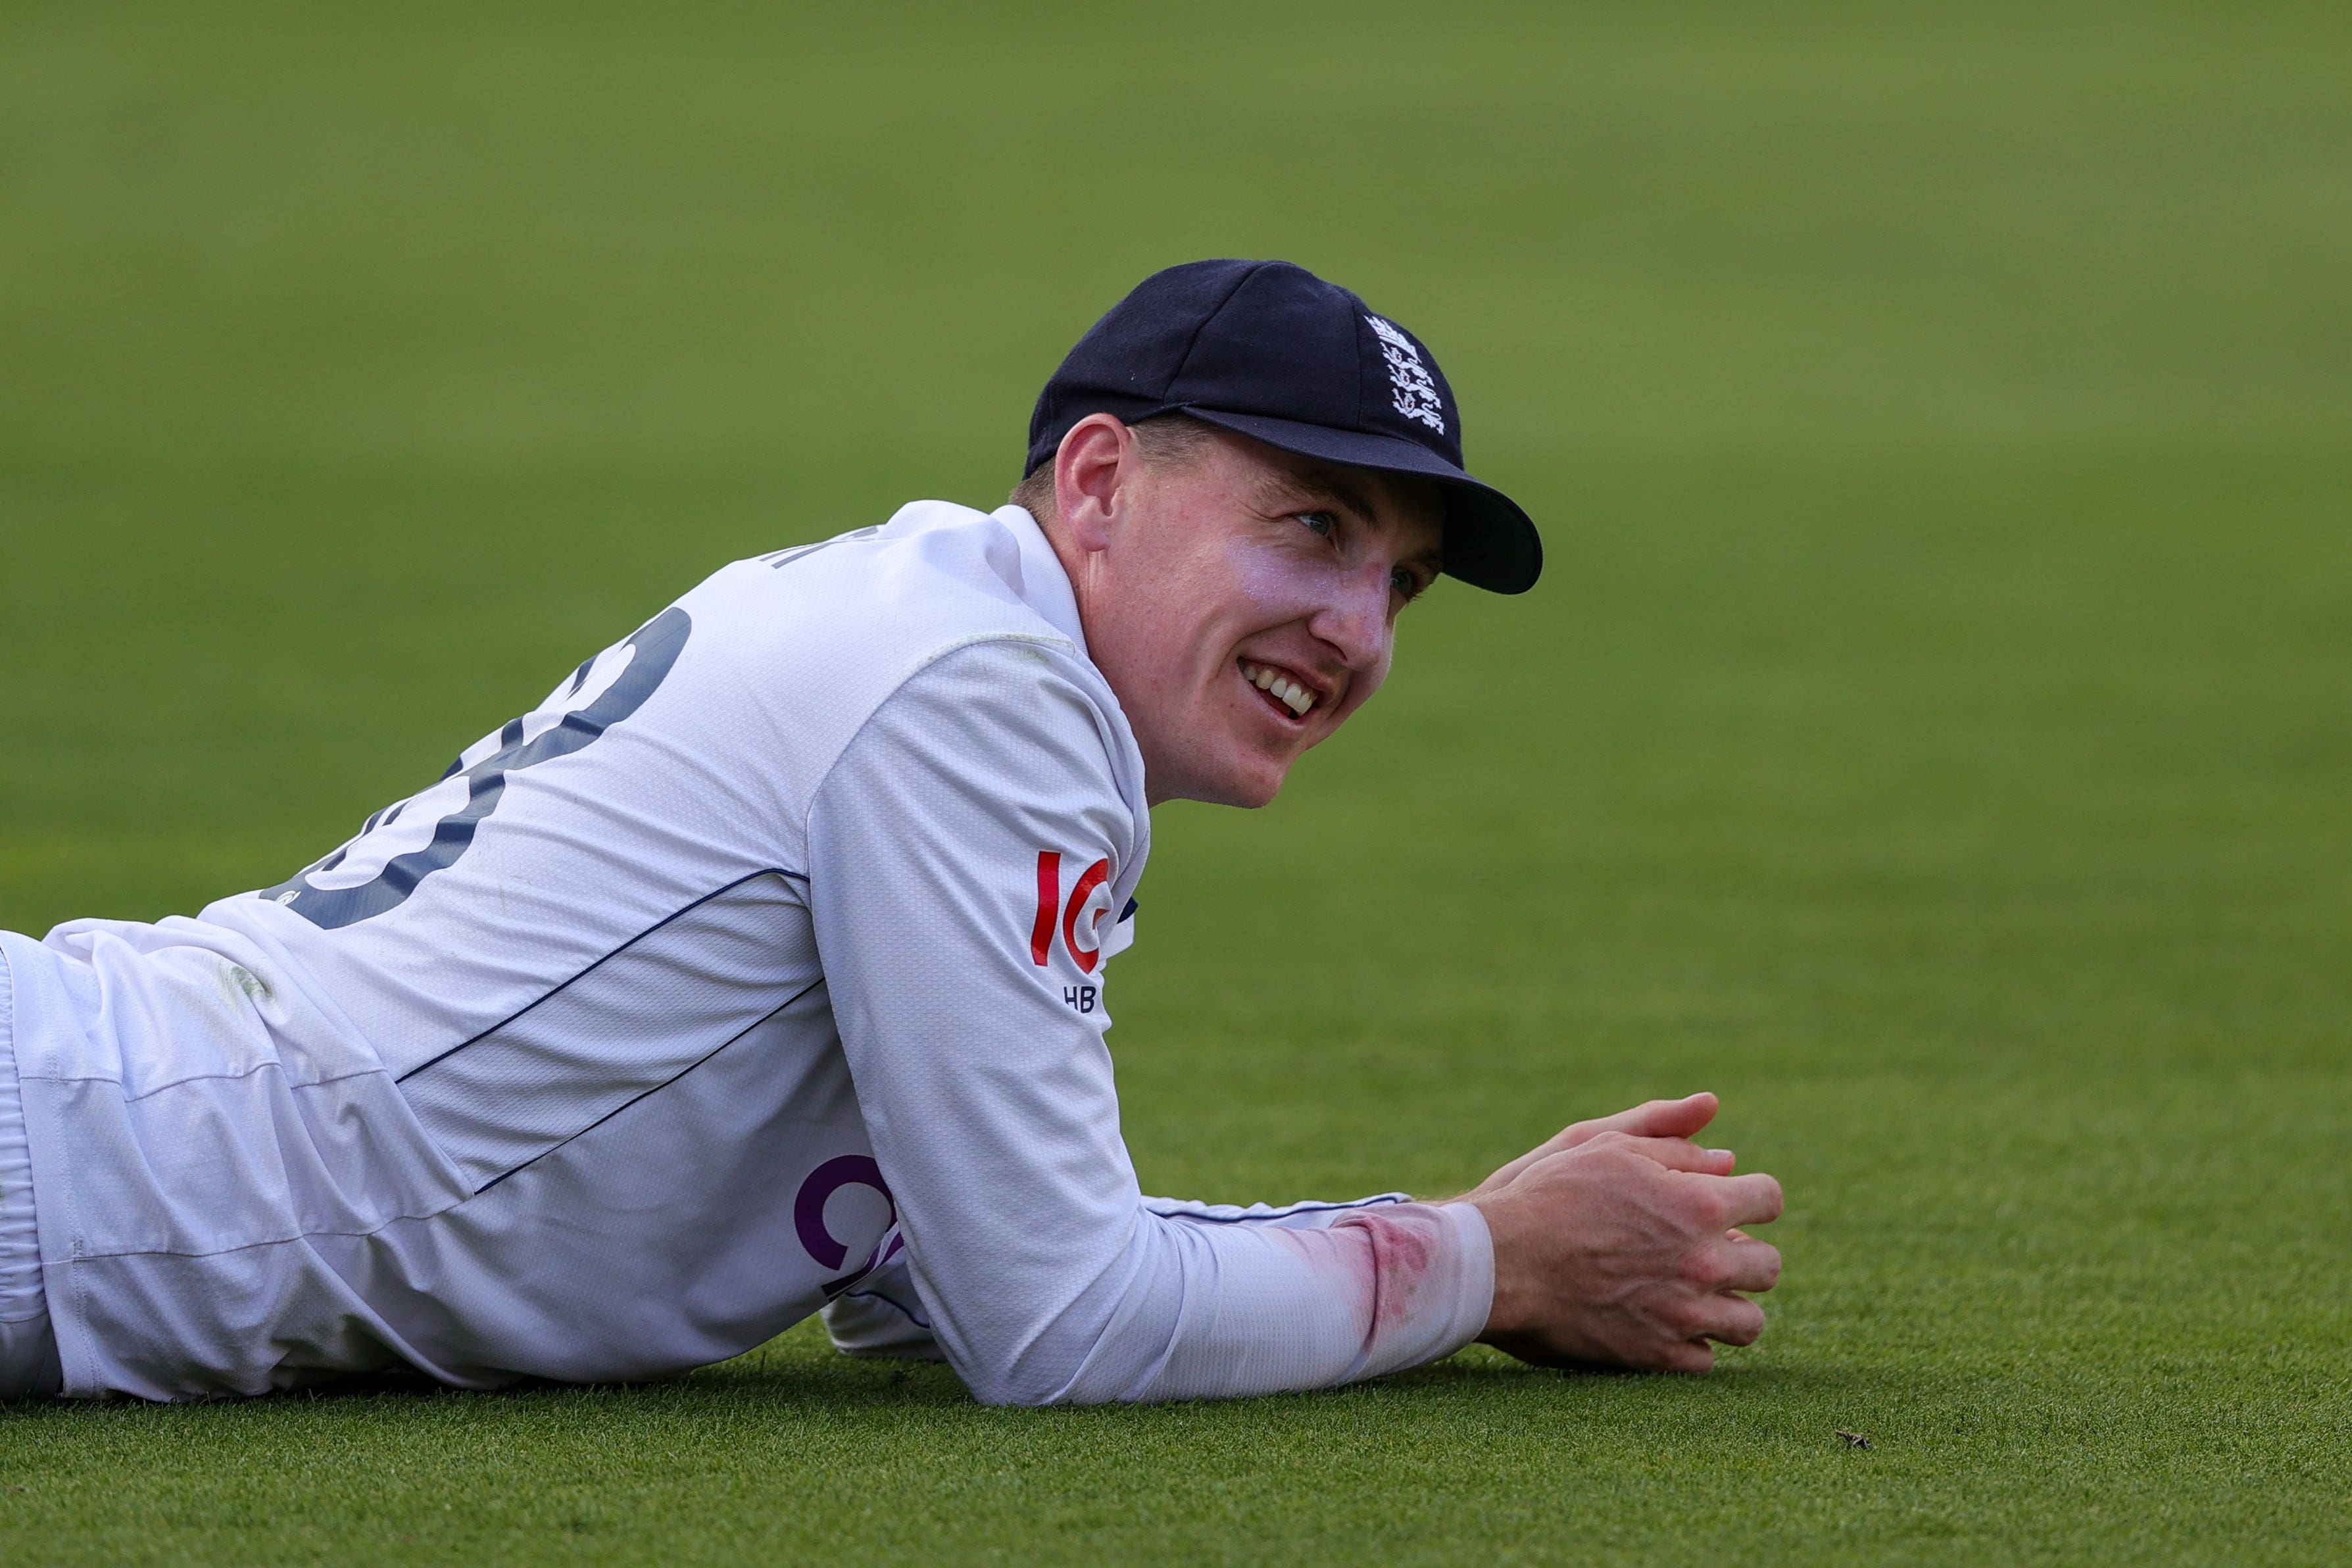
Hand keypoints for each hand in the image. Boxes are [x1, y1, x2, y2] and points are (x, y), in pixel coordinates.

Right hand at [1465, 1094, 1783, 1372]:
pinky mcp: (1656, 1355)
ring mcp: (1683, 1314)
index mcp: (1700, 1204)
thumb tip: (1729, 1154)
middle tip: (1711, 1251)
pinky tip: (1667, 1323)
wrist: (1504, 1262)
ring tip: (1698, 1295)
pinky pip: (1705, 1360)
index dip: (1753, 1197)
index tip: (1734, 1203)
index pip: (1769, 1199)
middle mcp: (1703, 1263)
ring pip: (1748, 1323)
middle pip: (1768, 1267)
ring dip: (1729, 1306)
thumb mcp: (1608, 1146)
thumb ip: (1673, 1142)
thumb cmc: (1550, 1194)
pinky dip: (1692, 1344)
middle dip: (1746, 1255)